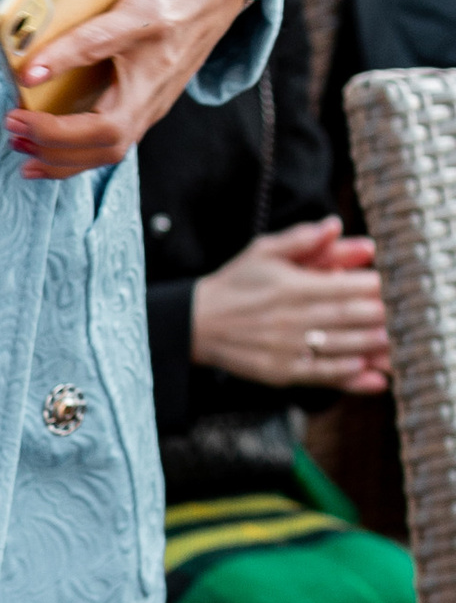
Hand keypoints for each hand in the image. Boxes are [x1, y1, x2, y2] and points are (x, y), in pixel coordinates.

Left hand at [7, 0, 252, 180]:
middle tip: (12, 121)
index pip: (107, 42)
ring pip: (111, 146)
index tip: (25, 73)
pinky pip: (111, 148)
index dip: (66, 58)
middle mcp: (157, 68)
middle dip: (57, 132)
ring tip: (17, 144)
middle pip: (111, 123)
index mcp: (152, 18)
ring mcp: (156, 96)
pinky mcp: (151, 111)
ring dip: (60, 155)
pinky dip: (72, 162)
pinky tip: (36, 161)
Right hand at [192, 219, 389, 388]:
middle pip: (349, 317)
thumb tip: (335, 225)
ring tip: (398, 347)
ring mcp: (286, 347)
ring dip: (372, 348)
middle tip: (407, 319)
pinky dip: (347, 377)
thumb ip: (302, 240)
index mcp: (292, 285)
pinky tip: (370, 376)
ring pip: (340, 348)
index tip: (395, 288)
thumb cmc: (235, 284)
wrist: (195, 324)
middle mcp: (291, 317)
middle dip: (382, 319)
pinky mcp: (280, 371)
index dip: (376, 288)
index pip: (346, 286)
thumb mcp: (263, 252)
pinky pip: (320, 375)